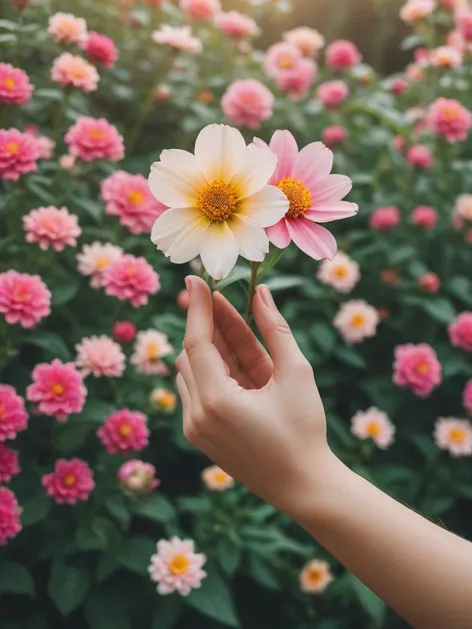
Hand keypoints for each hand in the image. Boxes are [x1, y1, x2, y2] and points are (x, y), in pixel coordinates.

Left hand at [176, 276, 333, 517]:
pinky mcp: (200, 435)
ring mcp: (195, 428)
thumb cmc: (305, 429)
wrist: (304, 486)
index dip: (197, 307)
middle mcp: (197, 415)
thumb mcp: (295, 373)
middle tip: (218, 294)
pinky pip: (196, 390)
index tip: (195, 277)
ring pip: (190, 372)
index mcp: (217, 400)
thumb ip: (274, 329)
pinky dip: (210, 369)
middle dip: (205, 324)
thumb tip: (261, 293)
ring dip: (208, 346)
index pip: (197, 342)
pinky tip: (229, 352)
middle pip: (191, 355)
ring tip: (228, 320)